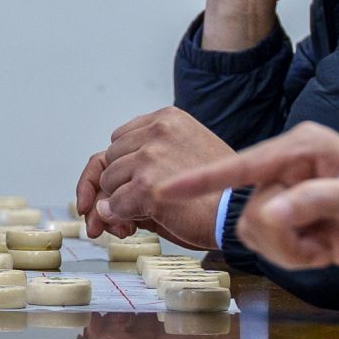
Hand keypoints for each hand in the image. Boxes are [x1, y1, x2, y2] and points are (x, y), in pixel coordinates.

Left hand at [74, 108, 233, 248]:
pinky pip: (114, 205)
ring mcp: (150, 156)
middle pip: (110, 158)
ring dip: (120, 200)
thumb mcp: (185, 157)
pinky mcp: (145, 185)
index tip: (129, 182)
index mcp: (168, 118)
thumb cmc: (217, 190)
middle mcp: (158, 131)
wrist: (237, 212)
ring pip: (109, 181)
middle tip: (139, 202)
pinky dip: (123, 217)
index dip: (122, 164)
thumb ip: (146, 161)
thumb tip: (101, 194)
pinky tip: (146, 219)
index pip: (120, 138)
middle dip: (118, 183)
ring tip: (148, 211)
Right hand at [155, 121, 338, 270]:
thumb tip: (271, 211)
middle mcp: (286, 168)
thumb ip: (314, 201)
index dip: (204, 178)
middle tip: (318, 245)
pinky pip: (264, 246)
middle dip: (282, 238)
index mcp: (301, 148)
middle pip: (250, 210)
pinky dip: (291, 257)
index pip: (244, 163)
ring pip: (253, 232)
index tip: (166, 188)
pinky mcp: (284, 222)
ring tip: (322, 246)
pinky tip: (319, 249)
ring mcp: (282, 195)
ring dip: (287, 250)